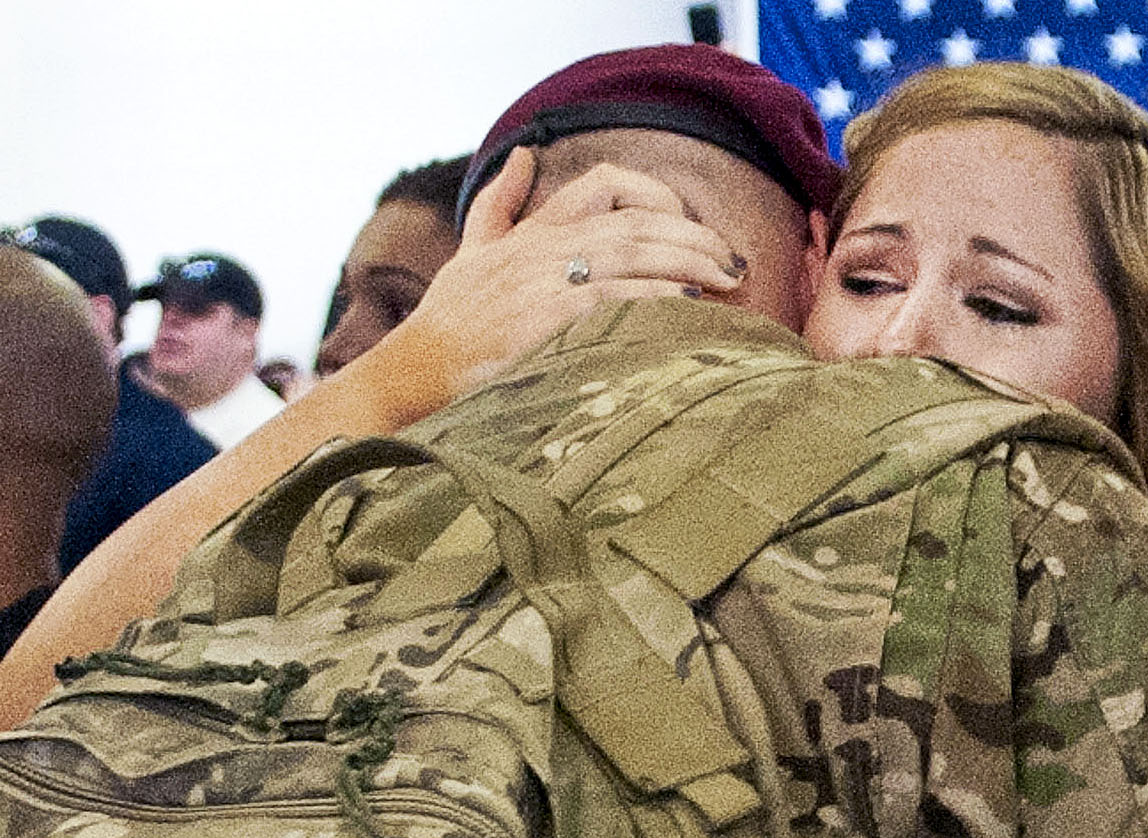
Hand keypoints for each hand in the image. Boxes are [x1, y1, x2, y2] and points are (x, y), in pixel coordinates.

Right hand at [345, 146, 748, 419]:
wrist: (412, 371)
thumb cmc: (450, 319)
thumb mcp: (473, 251)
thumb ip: (499, 204)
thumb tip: (524, 155)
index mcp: (533, 229)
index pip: (605, 185)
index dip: (658, 197)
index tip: (691, 225)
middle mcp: (542, 245)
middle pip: (635, 221)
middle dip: (693, 236)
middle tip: (734, 262)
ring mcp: (543, 278)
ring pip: (632, 252)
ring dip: (687, 262)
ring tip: (728, 279)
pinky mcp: (545, 316)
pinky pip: (614, 296)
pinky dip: (654, 296)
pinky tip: (687, 304)